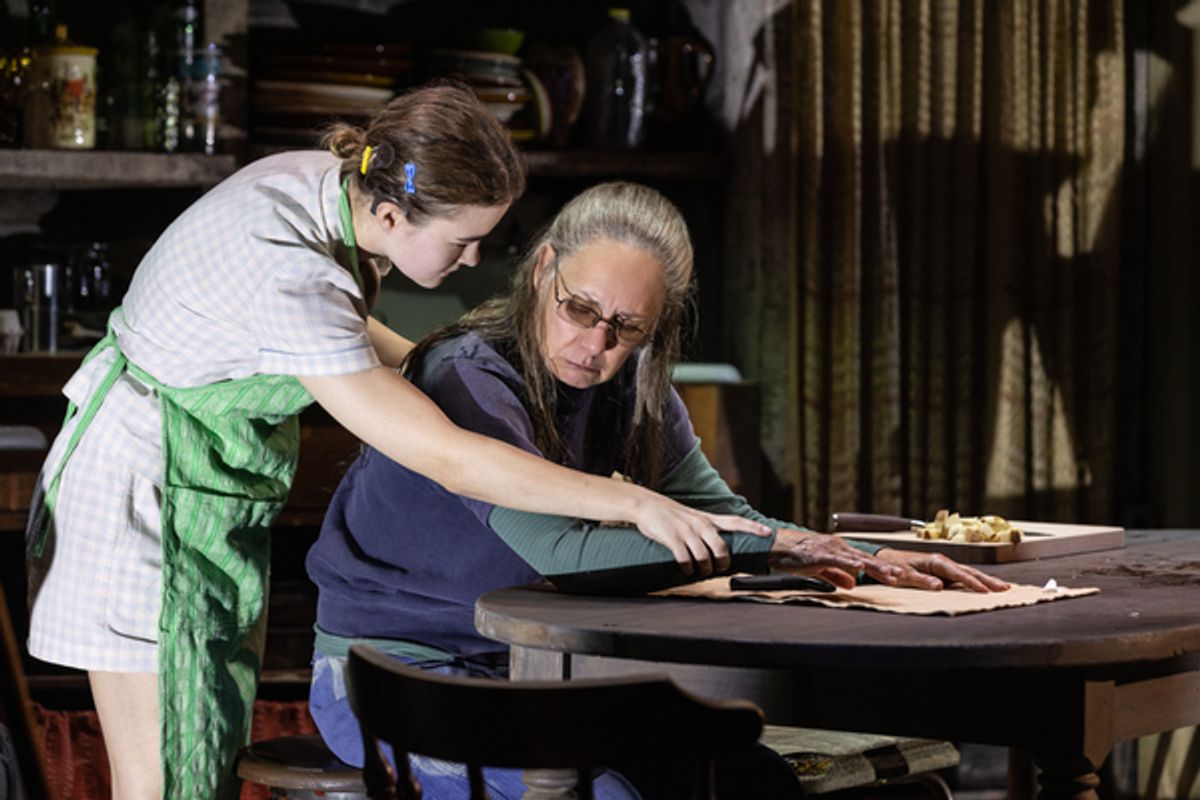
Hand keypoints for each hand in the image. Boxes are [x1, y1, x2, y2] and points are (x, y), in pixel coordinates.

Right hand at [630, 490, 771, 575]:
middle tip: (719, 569)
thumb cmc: (670, 514)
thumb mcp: (693, 516)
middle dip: (723, 563)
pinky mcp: (673, 539)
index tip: (769, 532)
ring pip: (704, 557)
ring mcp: (687, 532)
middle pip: (721, 548)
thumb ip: (707, 527)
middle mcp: (701, 524)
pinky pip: (685, 559)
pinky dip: (688, 568)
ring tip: (699, 571)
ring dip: (704, 569)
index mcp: (708, 519)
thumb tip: (719, 545)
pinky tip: (686, 569)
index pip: (736, 521)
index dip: (753, 527)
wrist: (646, 505)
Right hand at [767, 529, 903, 587]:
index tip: (899, 576)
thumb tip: (853, 584)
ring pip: (857, 559)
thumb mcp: (820, 567)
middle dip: (887, 568)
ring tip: (891, 574)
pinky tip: (860, 567)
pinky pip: (837, 560)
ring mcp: (830, 549)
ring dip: (875, 567)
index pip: (866, 560)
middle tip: (905, 576)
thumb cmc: (796, 555)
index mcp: (840, 551)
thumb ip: (837, 575)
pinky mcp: (818, 554)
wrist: (776, 545)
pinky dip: (850, 563)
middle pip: (867, 559)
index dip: (883, 569)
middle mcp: (839, 547)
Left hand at [875, 548, 1010, 592]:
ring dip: (986, 580)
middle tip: (1005, 589)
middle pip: (970, 571)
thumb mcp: (905, 575)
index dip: (973, 583)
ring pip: (969, 573)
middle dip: (988, 580)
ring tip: (1003, 588)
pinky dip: (976, 581)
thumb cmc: (895, 567)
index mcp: (936, 562)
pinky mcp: (943, 571)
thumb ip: (922, 581)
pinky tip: (985, 587)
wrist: (887, 560)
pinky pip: (963, 576)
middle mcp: (943, 562)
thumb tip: (940, 587)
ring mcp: (944, 566)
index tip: (986, 592)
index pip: (959, 574)